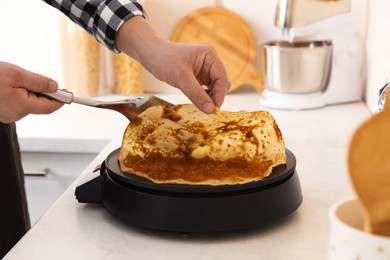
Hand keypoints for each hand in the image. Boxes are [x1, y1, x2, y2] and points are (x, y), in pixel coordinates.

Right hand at [0, 62, 62, 122]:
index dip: (59, 100)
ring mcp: (9, 114)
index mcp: (23, 106)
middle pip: (40, 105)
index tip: (67, 93)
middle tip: (38, 80)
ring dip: (30, 93)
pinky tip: (12, 87)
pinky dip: (21, 95)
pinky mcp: (4, 112)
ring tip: (18, 82)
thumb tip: (54, 87)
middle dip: (43, 93)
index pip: (49, 107)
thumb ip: (38, 82)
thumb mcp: (17, 74)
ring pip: (29, 104)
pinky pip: (19, 104)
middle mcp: (16, 114)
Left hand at [116, 16, 230, 112]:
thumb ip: (197, 94)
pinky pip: (206, 89)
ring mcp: (205, 69)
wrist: (151, 55)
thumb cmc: (165, 60)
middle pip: (221, 84)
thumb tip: (210, 110)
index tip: (214, 109)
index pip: (222, 78)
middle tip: (209, 111)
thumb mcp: (181, 78)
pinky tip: (198, 103)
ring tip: (203, 108)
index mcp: (210, 56)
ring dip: (211, 98)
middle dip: (216, 97)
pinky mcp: (198, 76)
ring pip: (215, 88)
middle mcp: (210, 62)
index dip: (220, 94)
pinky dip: (204, 97)